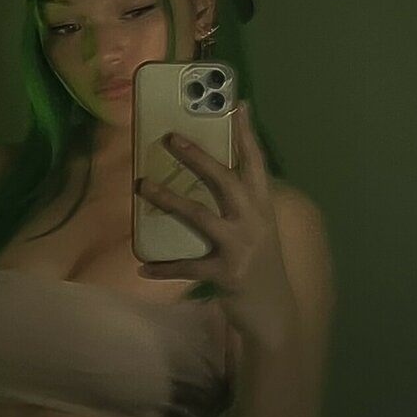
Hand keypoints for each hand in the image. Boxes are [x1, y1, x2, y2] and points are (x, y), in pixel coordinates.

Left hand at [136, 102, 298, 349]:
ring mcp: (240, 247)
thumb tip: (216, 176)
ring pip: (200, 216)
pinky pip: (188, 267)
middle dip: (197, 157)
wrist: (274, 311)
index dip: (246, 133)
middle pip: (224, 180)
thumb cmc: (261, 264)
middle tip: (170, 137)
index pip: (256, 162)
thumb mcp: (260, 229)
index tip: (237, 104)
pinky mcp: (226, 273)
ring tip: (142, 186)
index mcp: (262, 206)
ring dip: (168, 199)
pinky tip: (143, 267)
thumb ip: (243, 204)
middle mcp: (254, 220)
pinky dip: (164, 268)